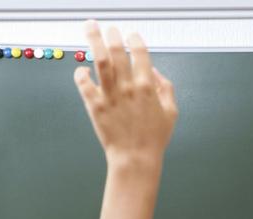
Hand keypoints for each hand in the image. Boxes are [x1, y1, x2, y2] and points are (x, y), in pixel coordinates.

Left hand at [74, 21, 177, 167]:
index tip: (131, 34)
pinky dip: (81, 72)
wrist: (135, 158)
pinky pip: (83, 82)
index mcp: (147, 87)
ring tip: (91, 27)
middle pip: (118, 51)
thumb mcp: (171, 112)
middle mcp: (127, 87)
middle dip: (113, 34)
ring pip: (100, 59)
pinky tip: (83, 69)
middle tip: (109, 28)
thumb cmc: (154, 139)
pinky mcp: (95, 104)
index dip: (135, 39)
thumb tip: (155, 71)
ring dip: (94, 40)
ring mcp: (110, 95)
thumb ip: (165, 88)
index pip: (140, 53)